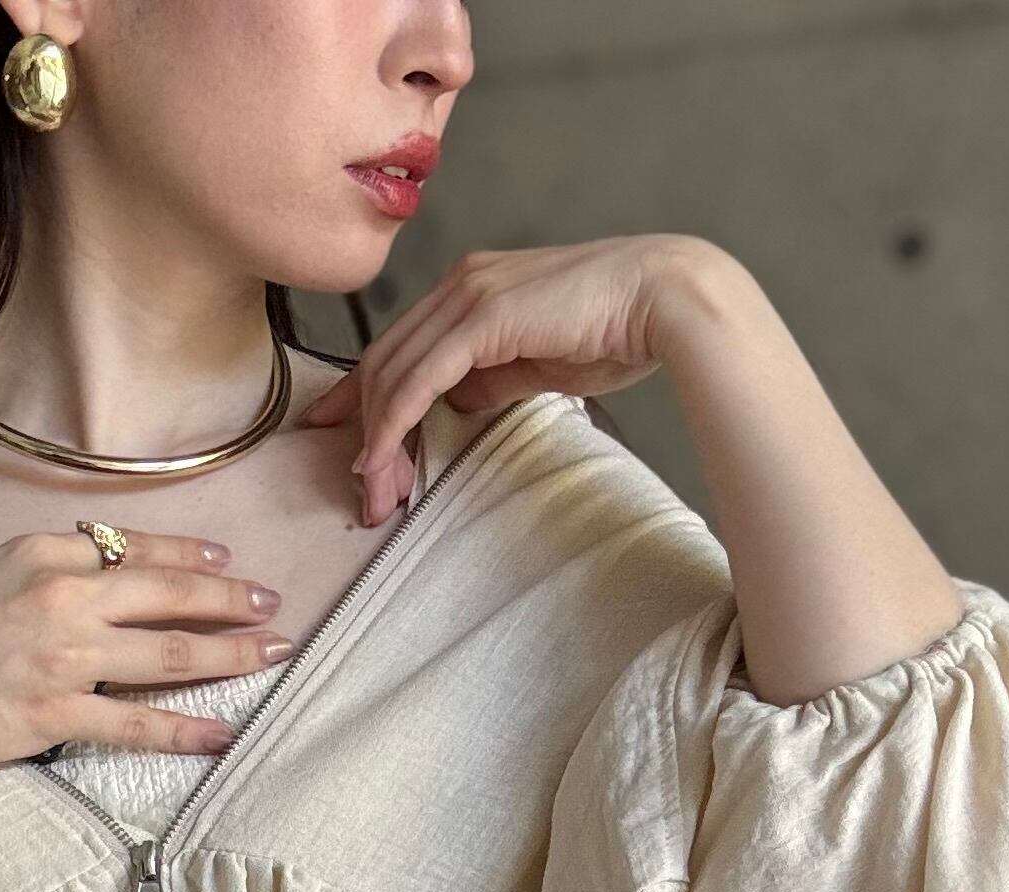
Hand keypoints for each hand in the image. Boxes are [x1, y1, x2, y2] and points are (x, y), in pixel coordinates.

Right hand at [0, 526, 291, 793]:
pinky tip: (224, 732)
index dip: (189, 552)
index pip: (134, 547)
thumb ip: (35, 572)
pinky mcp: (58, 714)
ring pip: (168, 653)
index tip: (225, 556)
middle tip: (271, 603)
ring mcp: (64, 656)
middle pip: (168, 593)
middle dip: (229, 597)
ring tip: (272, 653)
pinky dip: (188, 729)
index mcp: (40, 553)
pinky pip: (140, 725)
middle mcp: (61, 595)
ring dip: (230, 653)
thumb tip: (84, 576)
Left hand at [297, 234, 722, 524]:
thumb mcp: (537, 361)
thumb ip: (490, 377)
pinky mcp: (481, 317)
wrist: (664, 297)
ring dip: (377, 439)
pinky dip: (393, 423)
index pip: (402, 345)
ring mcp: (468, 295)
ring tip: (375, 493)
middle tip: (360, 489)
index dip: (364, 396)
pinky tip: (384, 460)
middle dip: (362, 428)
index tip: (344, 439)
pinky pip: (418, 379)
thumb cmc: (616, 329)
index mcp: (473, 287)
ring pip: (393, 372)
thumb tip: (456, 403)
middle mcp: (461, 282)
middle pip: (385, 360)